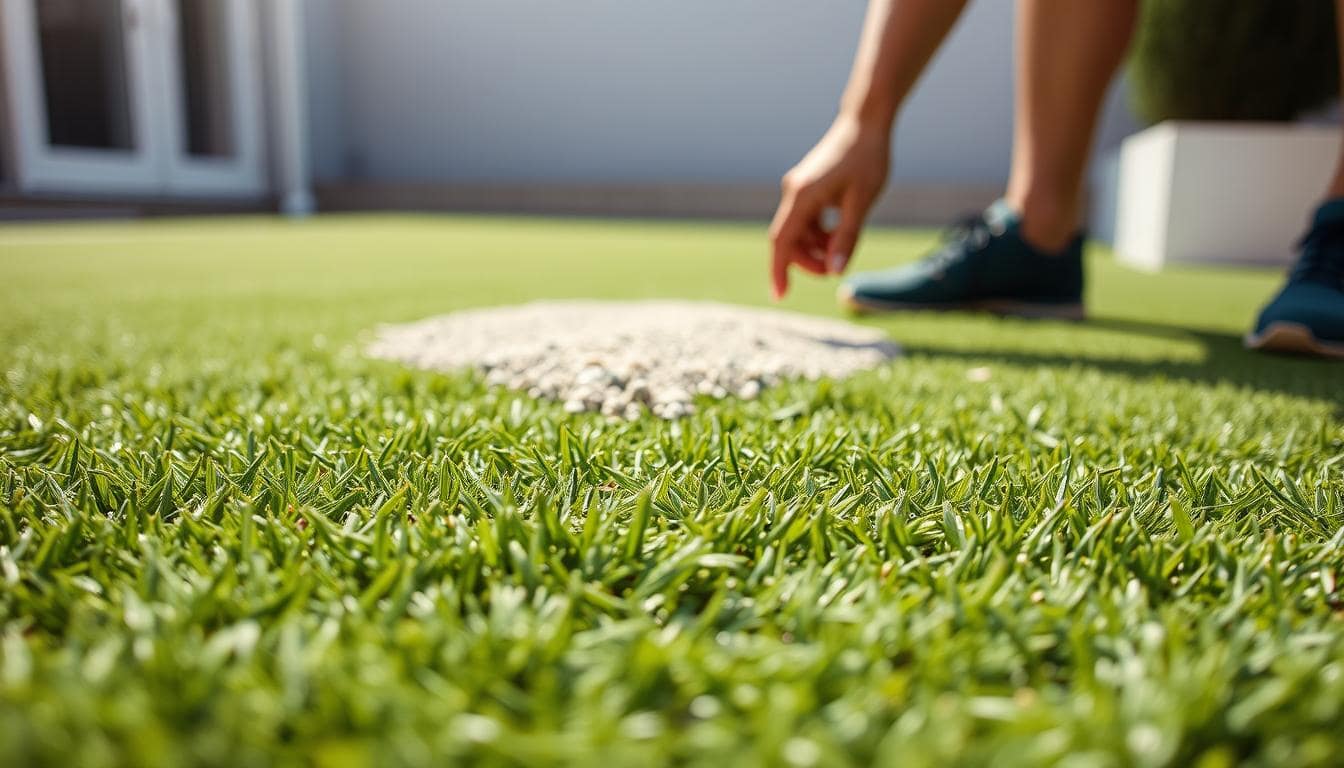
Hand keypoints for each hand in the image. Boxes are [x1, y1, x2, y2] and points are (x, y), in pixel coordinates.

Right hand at [769, 116, 889, 298]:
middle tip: (833, 271)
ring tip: (842, 248)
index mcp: (803, 195)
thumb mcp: (862, 202)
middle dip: (806, 261)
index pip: (782, 241)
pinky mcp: (806, 187)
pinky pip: (805, 220)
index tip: (779, 296)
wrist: (866, 122)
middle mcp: (794, 192)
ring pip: (797, 231)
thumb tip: (835, 271)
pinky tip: (838, 233)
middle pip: (788, 240)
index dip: (779, 270)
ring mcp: (798, 189)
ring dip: (814, 247)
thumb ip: (847, 237)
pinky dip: (818, 233)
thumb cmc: (868, 158)